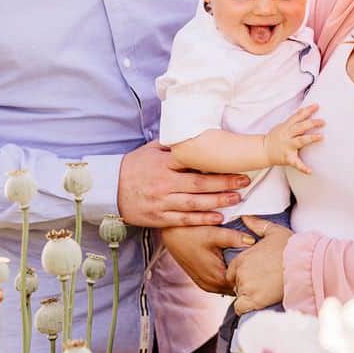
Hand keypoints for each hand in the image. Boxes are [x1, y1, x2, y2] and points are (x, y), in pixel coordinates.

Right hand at [117, 142, 250, 228]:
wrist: (109, 190)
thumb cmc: (133, 168)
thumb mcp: (150, 151)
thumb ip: (172, 145)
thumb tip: (192, 132)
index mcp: (163, 165)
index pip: (193, 164)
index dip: (215, 165)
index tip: (234, 162)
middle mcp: (164, 184)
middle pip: (199, 184)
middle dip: (223, 183)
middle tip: (244, 181)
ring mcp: (162, 203)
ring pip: (194, 204)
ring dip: (217, 202)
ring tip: (237, 199)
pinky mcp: (159, 218)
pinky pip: (184, 220)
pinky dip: (202, 220)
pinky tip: (218, 217)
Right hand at [161, 226, 253, 293]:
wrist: (172, 234)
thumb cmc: (190, 232)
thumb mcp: (214, 232)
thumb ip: (235, 238)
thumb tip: (253, 241)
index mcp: (216, 278)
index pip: (244, 284)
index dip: (254, 273)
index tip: (263, 262)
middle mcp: (211, 286)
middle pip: (238, 287)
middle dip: (247, 276)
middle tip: (260, 263)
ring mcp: (206, 285)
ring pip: (230, 287)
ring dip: (238, 277)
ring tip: (250, 264)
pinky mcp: (203, 282)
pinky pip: (222, 284)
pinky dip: (229, 277)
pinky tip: (235, 265)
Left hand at [228, 217, 292, 314]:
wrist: (305, 264)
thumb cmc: (293, 248)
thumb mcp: (274, 231)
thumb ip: (257, 225)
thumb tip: (245, 217)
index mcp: (242, 258)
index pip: (232, 272)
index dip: (243, 276)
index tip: (256, 277)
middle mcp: (241, 272)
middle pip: (236, 285)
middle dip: (246, 286)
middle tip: (263, 285)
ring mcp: (247, 286)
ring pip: (240, 297)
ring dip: (249, 297)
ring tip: (265, 293)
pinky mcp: (254, 300)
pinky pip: (241, 309)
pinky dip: (247, 309)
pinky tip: (259, 304)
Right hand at [263, 104, 322, 172]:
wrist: (263, 150)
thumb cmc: (274, 138)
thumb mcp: (282, 126)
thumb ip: (293, 119)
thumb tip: (303, 110)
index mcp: (286, 127)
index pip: (298, 116)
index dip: (307, 110)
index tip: (317, 106)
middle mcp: (287, 135)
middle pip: (300, 127)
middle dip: (312, 123)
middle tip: (323, 122)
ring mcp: (287, 146)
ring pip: (300, 141)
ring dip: (310, 138)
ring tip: (320, 137)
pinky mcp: (287, 158)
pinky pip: (296, 163)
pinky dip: (303, 167)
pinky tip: (310, 171)